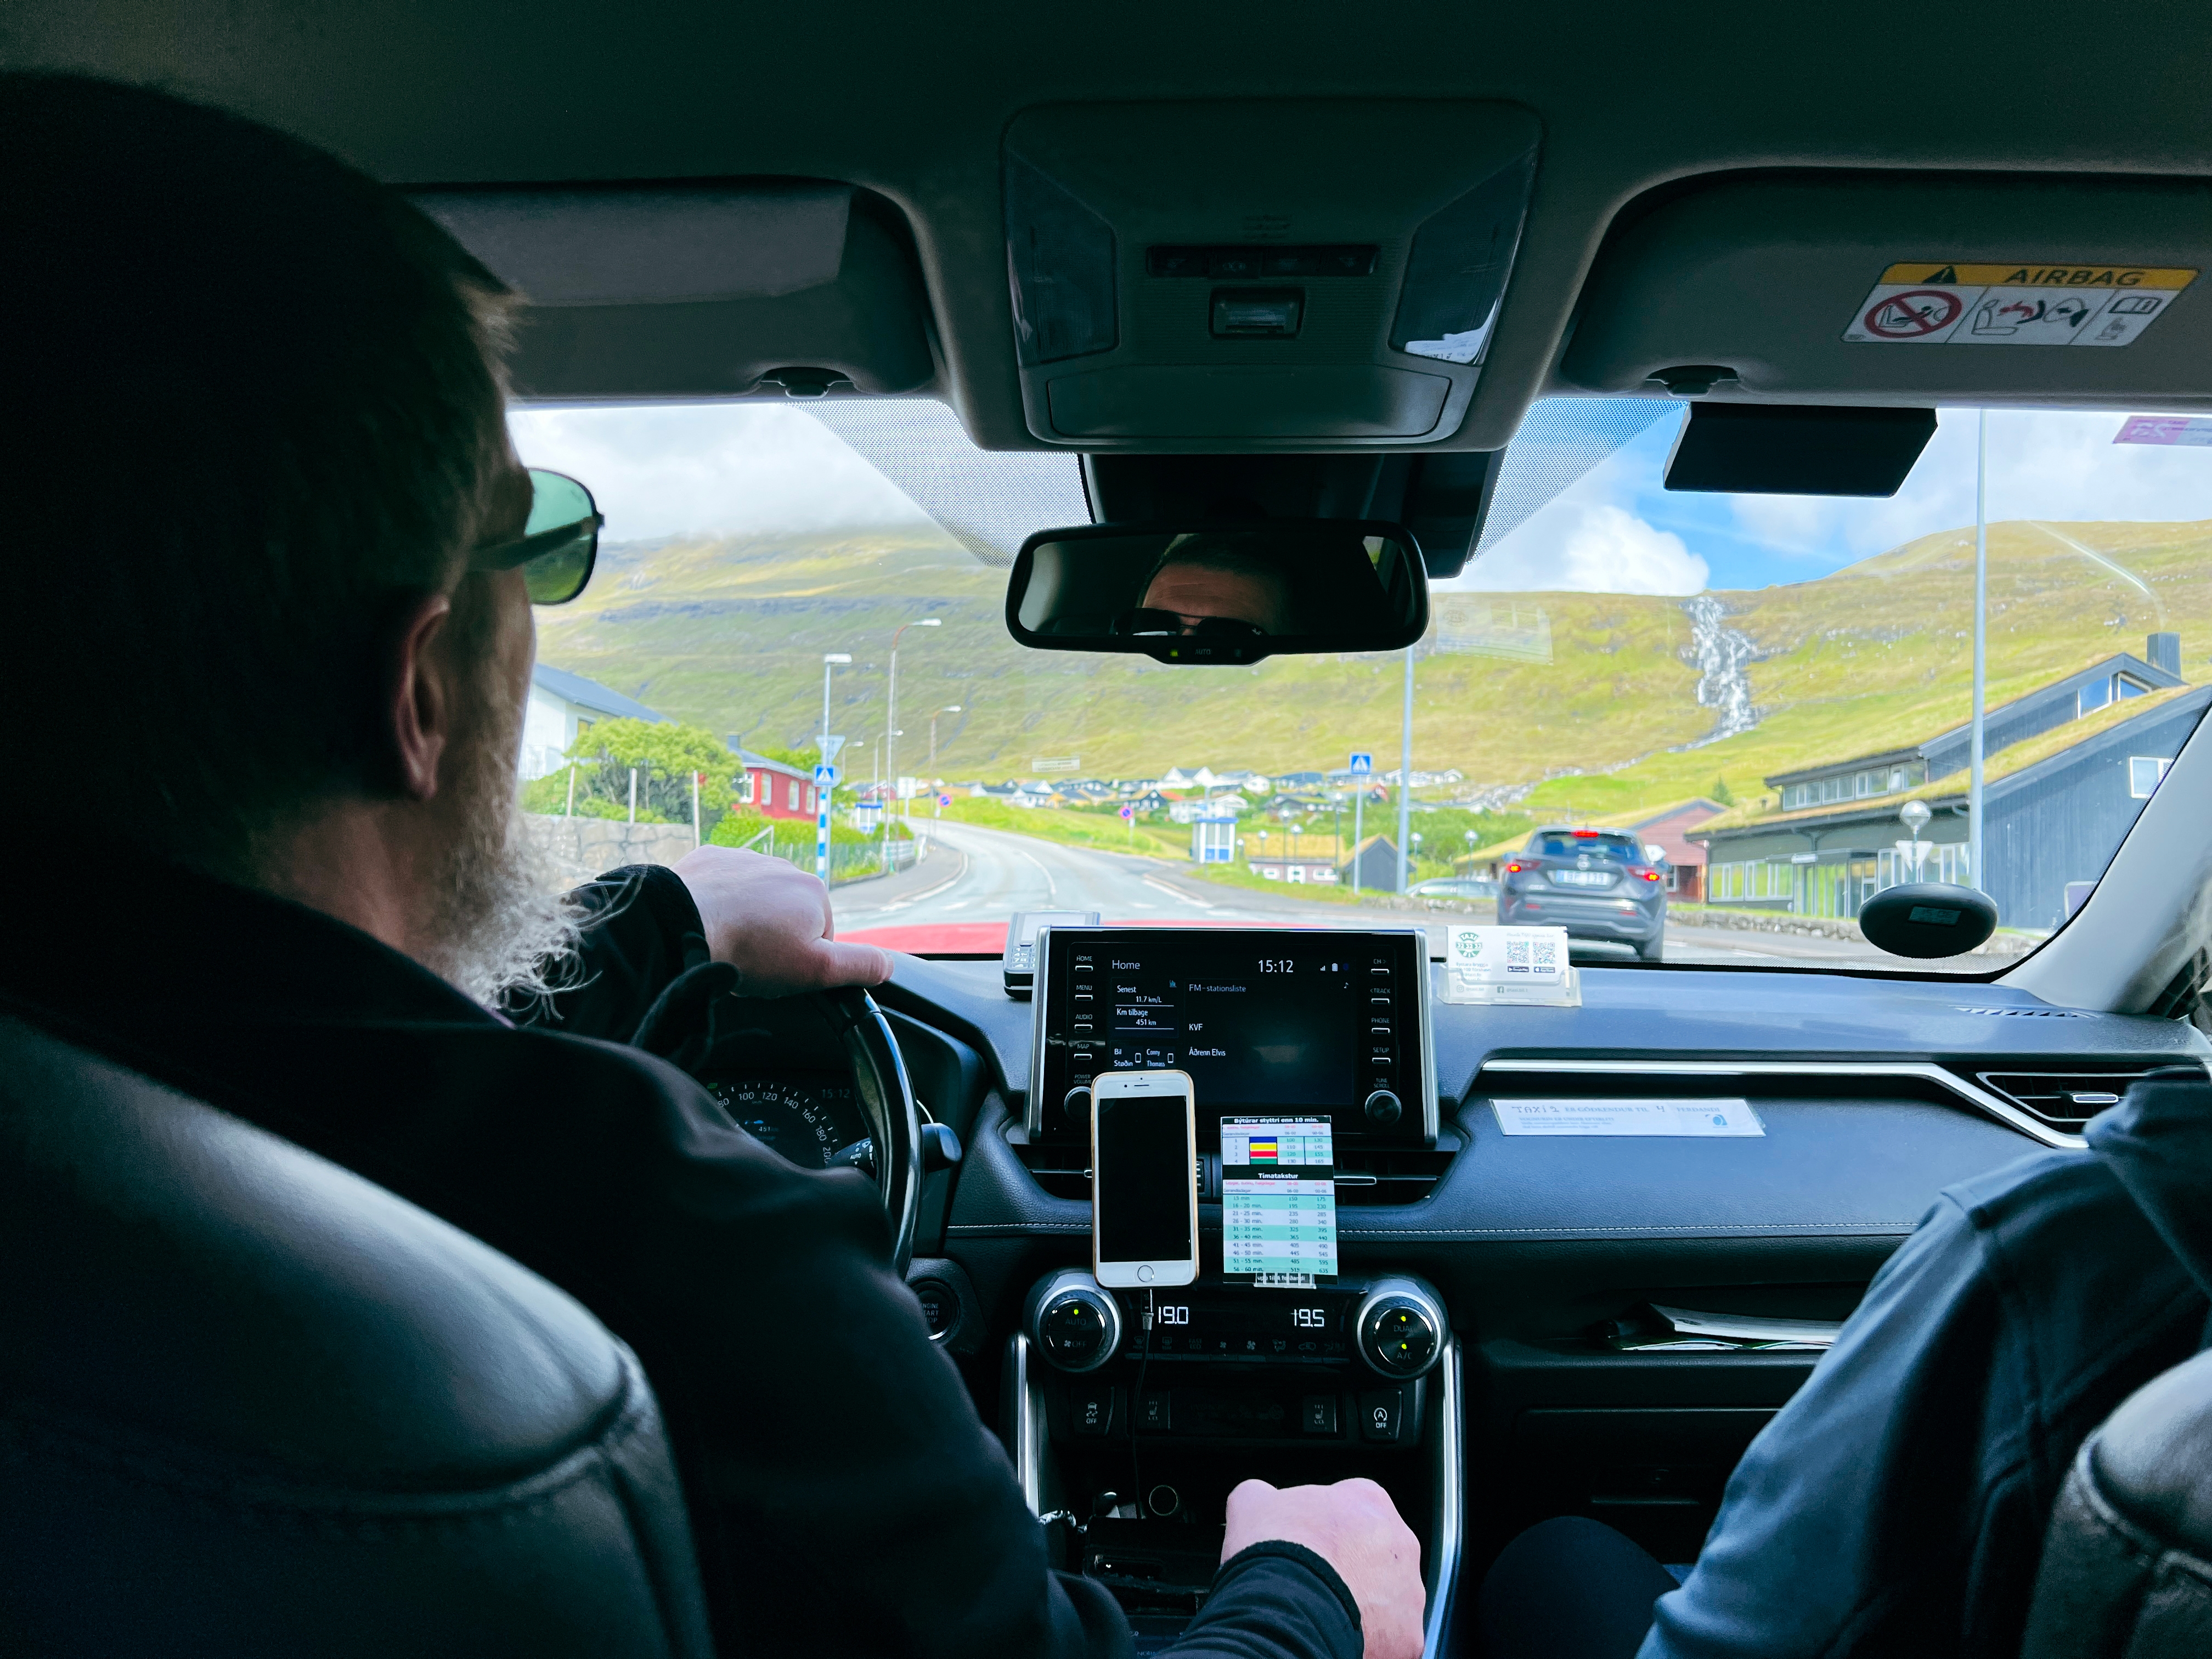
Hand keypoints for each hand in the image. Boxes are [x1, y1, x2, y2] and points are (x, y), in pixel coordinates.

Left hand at [671, 846, 891, 996]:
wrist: (681, 925)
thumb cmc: (750, 951)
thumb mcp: (816, 970)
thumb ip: (859, 965)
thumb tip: (887, 964)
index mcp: (813, 891)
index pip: (819, 936)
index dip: (799, 962)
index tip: (776, 972)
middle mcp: (783, 866)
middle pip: (786, 916)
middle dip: (771, 939)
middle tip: (749, 961)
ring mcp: (744, 859)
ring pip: (753, 900)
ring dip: (744, 921)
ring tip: (725, 944)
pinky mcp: (709, 859)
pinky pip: (720, 886)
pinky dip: (716, 905)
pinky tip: (707, 924)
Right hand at [1222, 1477, 1424, 1658]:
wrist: (1283, 1612)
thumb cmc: (1275, 1554)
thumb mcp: (1253, 1503)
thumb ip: (1267, 1496)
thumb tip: (1262, 1500)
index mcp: (1369, 1501)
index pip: (1352, 1506)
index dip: (1325, 1528)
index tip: (1307, 1542)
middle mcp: (1401, 1544)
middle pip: (1376, 1553)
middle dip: (1351, 1566)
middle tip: (1317, 1581)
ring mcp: (1409, 1593)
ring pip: (1388, 1598)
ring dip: (1364, 1603)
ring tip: (1325, 1612)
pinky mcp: (1408, 1636)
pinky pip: (1391, 1638)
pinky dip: (1369, 1640)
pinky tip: (1337, 1636)